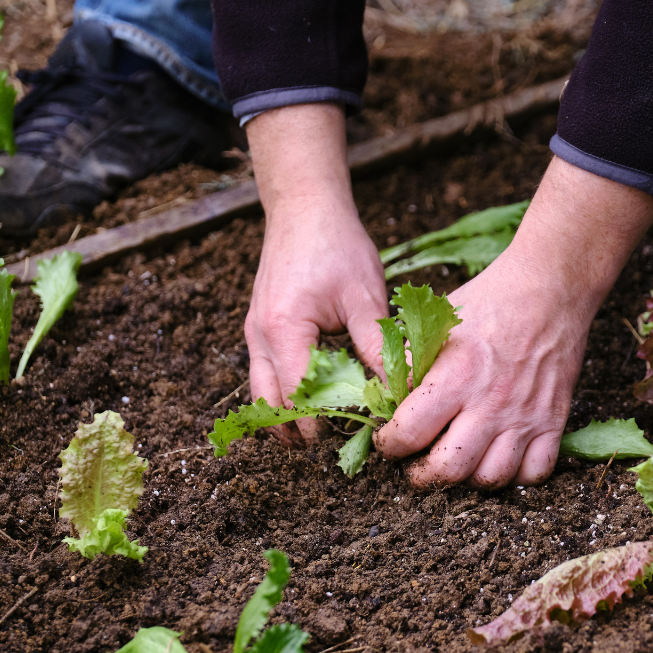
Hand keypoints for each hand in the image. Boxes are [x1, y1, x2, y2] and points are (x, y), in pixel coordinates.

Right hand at [244, 104, 387, 441]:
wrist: (304, 208)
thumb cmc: (336, 245)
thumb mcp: (365, 297)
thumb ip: (377, 346)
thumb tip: (397, 389)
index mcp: (285, 331)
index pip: (300, 397)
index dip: (326, 422)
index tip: (357, 435)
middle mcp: (260, 337)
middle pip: (271, 405)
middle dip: (300, 430)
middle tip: (338, 444)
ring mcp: (255, 334)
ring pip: (263, 394)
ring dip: (288, 415)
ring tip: (326, 431)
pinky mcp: (260, 329)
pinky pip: (267, 374)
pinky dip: (286, 393)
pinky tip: (318, 399)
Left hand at [374, 156, 652, 487]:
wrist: (550, 288)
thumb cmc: (491, 300)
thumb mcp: (441, 322)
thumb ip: (411, 360)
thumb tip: (381, 392)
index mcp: (455, 376)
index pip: (409, 433)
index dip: (390, 445)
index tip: (388, 441)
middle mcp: (489, 403)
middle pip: (449, 469)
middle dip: (423, 476)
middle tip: (416, 465)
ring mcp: (524, 416)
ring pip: (491, 478)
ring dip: (468, 479)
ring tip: (458, 462)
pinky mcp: (554, 420)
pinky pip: (535, 473)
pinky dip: (516, 475)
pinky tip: (501, 456)